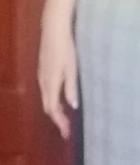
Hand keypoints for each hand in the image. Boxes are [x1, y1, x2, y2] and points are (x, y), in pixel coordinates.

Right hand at [37, 21, 78, 139]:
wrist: (53, 30)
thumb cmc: (65, 48)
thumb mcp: (71, 68)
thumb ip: (71, 87)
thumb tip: (73, 106)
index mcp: (51, 84)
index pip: (53, 109)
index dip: (60, 122)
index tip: (67, 133)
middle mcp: (43, 82)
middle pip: (48, 106)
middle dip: (57, 119)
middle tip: (66, 130)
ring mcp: (41, 76)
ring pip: (46, 99)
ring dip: (55, 110)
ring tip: (65, 118)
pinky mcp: (43, 70)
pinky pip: (46, 91)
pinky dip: (53, 100)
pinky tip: (61, 99)